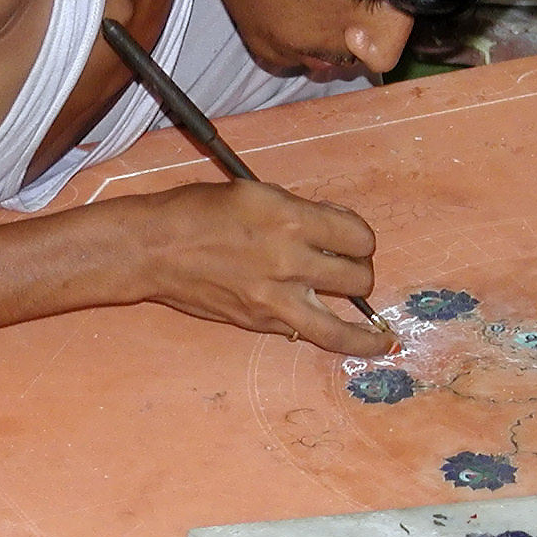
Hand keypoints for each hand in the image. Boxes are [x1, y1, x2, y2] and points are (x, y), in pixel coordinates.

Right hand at [128, 180, 396, 356]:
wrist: (154, 248)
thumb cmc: (199, 211)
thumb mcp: (256, 194)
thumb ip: (299, 213)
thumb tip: (331, 231)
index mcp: (291, 219)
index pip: (358, 237)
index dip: (363, 239)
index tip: (357, 241)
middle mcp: (289, 261)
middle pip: (359, 278)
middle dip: (362, 274)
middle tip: (352, 272)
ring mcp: (275, 298)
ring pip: (341, 329)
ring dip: (366, 334)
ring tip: (382, 343)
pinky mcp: (259, 322)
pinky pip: (304, 332)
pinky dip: (318, 331)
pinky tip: (332, 333)